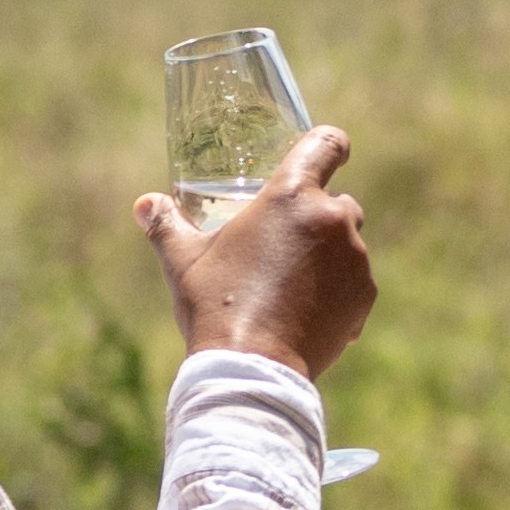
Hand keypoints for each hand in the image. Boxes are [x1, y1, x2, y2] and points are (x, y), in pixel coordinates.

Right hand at [141, 127, 377, 374]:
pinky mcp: (365, 295)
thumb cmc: (215, 304)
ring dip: (327, 254)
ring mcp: (355, 259)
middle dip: (316, 215)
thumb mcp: (183, 260)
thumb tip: (144, 204)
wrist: (252, 366)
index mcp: (292, 196)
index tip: (331, 151)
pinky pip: (355, 281)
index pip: (327, 144)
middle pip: (338, 201)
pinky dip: (338, 289)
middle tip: (284, 240)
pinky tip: (305, 308)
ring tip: (289, 281)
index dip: (330, 144)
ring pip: (348, 243)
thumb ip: (166, 224)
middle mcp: (333, 219)